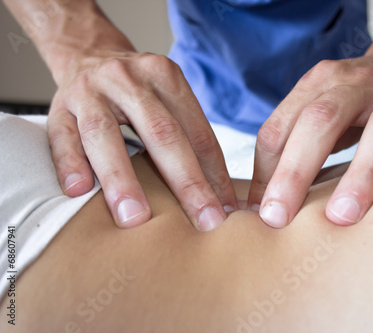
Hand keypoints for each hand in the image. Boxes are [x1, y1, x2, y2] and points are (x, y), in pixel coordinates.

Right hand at [48, 50, 236, 229]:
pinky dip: (70, 164)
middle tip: (203, 220)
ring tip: (135, 218)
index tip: (226, 210)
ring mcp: (90, 91)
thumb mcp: (167, 98)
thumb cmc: (137, 90)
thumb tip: (218, 192)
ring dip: (121, 179)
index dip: (215, 174)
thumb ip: (189, 136)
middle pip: (161, 133)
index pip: (197, 132)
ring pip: (105, 135)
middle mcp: (129, 80)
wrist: (90, 55)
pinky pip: (62, 137)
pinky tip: (78, 191)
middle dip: (186, 182)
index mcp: (166, 77)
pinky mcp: (58, 107)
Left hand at [248, 53, 372, 226]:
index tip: (262, 212)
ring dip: (362, 172)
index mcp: (317, 83)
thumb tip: (260, 203)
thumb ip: (286, 146)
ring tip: (344, 215)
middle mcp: (355, 83)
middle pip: (321, 120)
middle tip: (281, 217)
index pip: (280, 126)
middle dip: (296, 171)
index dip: (266, 171)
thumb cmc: (351, 100)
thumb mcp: (313, 108)